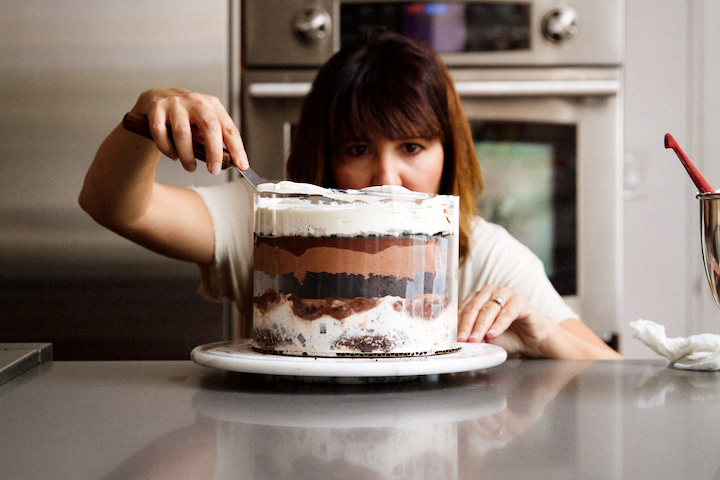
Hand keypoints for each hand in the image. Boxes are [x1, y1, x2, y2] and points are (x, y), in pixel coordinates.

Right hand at [131, 88, 247, 173]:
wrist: (156, 100)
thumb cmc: (185, 117)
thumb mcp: (203, 125)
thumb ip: (215, 141)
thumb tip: (230, 163)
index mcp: (212, 105)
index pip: (229, 129)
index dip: (237, 148)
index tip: (242, 165)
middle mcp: (195, 101)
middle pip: (209, 127)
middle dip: (214, 152)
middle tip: (213, 170)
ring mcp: (174, 103)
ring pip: (183, 133)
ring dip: (187, 155)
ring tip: (190, 167)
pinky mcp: (156, 108)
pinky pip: (160, 133)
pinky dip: (167, 148)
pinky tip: (173, 155)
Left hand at [457, 285, 558, 357]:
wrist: (532, 340)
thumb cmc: (508, 336)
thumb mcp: (486, 338)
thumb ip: (474, 335)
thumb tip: (460, 340)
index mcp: (478, 298)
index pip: (463, 309)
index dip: (457, 324)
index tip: (453, 338)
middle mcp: (490, 292)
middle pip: (474, 308)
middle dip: (466, 325)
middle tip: (463, 339)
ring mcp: (505, 294)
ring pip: (488, 309)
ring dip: (481, 325)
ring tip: (476, 339)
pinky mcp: (519, 300)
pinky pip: (506, 312)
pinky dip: (498, 324)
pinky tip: (493, 333)